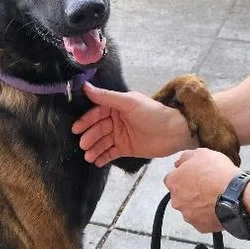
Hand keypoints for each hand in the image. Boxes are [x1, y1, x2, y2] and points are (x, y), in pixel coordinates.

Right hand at [72, 84, 190, 165]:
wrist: (174, 132)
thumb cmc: (153, 113)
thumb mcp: (129, 102)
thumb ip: (107, 97)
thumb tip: (85, 86)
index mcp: (116, 106)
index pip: (96, 113)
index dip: (86, 120)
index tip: (76, 128)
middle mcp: (116, 120)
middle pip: (98, 129)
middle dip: (89, 137)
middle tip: (83, 144)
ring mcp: (120, 135)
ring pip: (102, 142)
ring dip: (94, 149)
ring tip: (88, 156)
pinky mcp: (126, 148)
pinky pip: (110, 153)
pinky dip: (103, 157)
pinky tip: (96, 162)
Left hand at [164, 148, 238, 233]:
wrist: (236, 195)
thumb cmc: (218, 173)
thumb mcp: (202, 153)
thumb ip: (186, 157)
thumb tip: (179, 162)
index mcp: (174, 182)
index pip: (172, 179)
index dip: (184, 177)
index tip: (195, 176)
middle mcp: (176, 200)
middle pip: (180, 196)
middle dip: (190, 192)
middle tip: (206, 187)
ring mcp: (188, 215)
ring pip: (190, 209)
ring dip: (199, 204)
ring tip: (215, 198)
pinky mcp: (200, 226)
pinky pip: (202, 220)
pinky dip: (208, 215)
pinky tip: (218, 207)